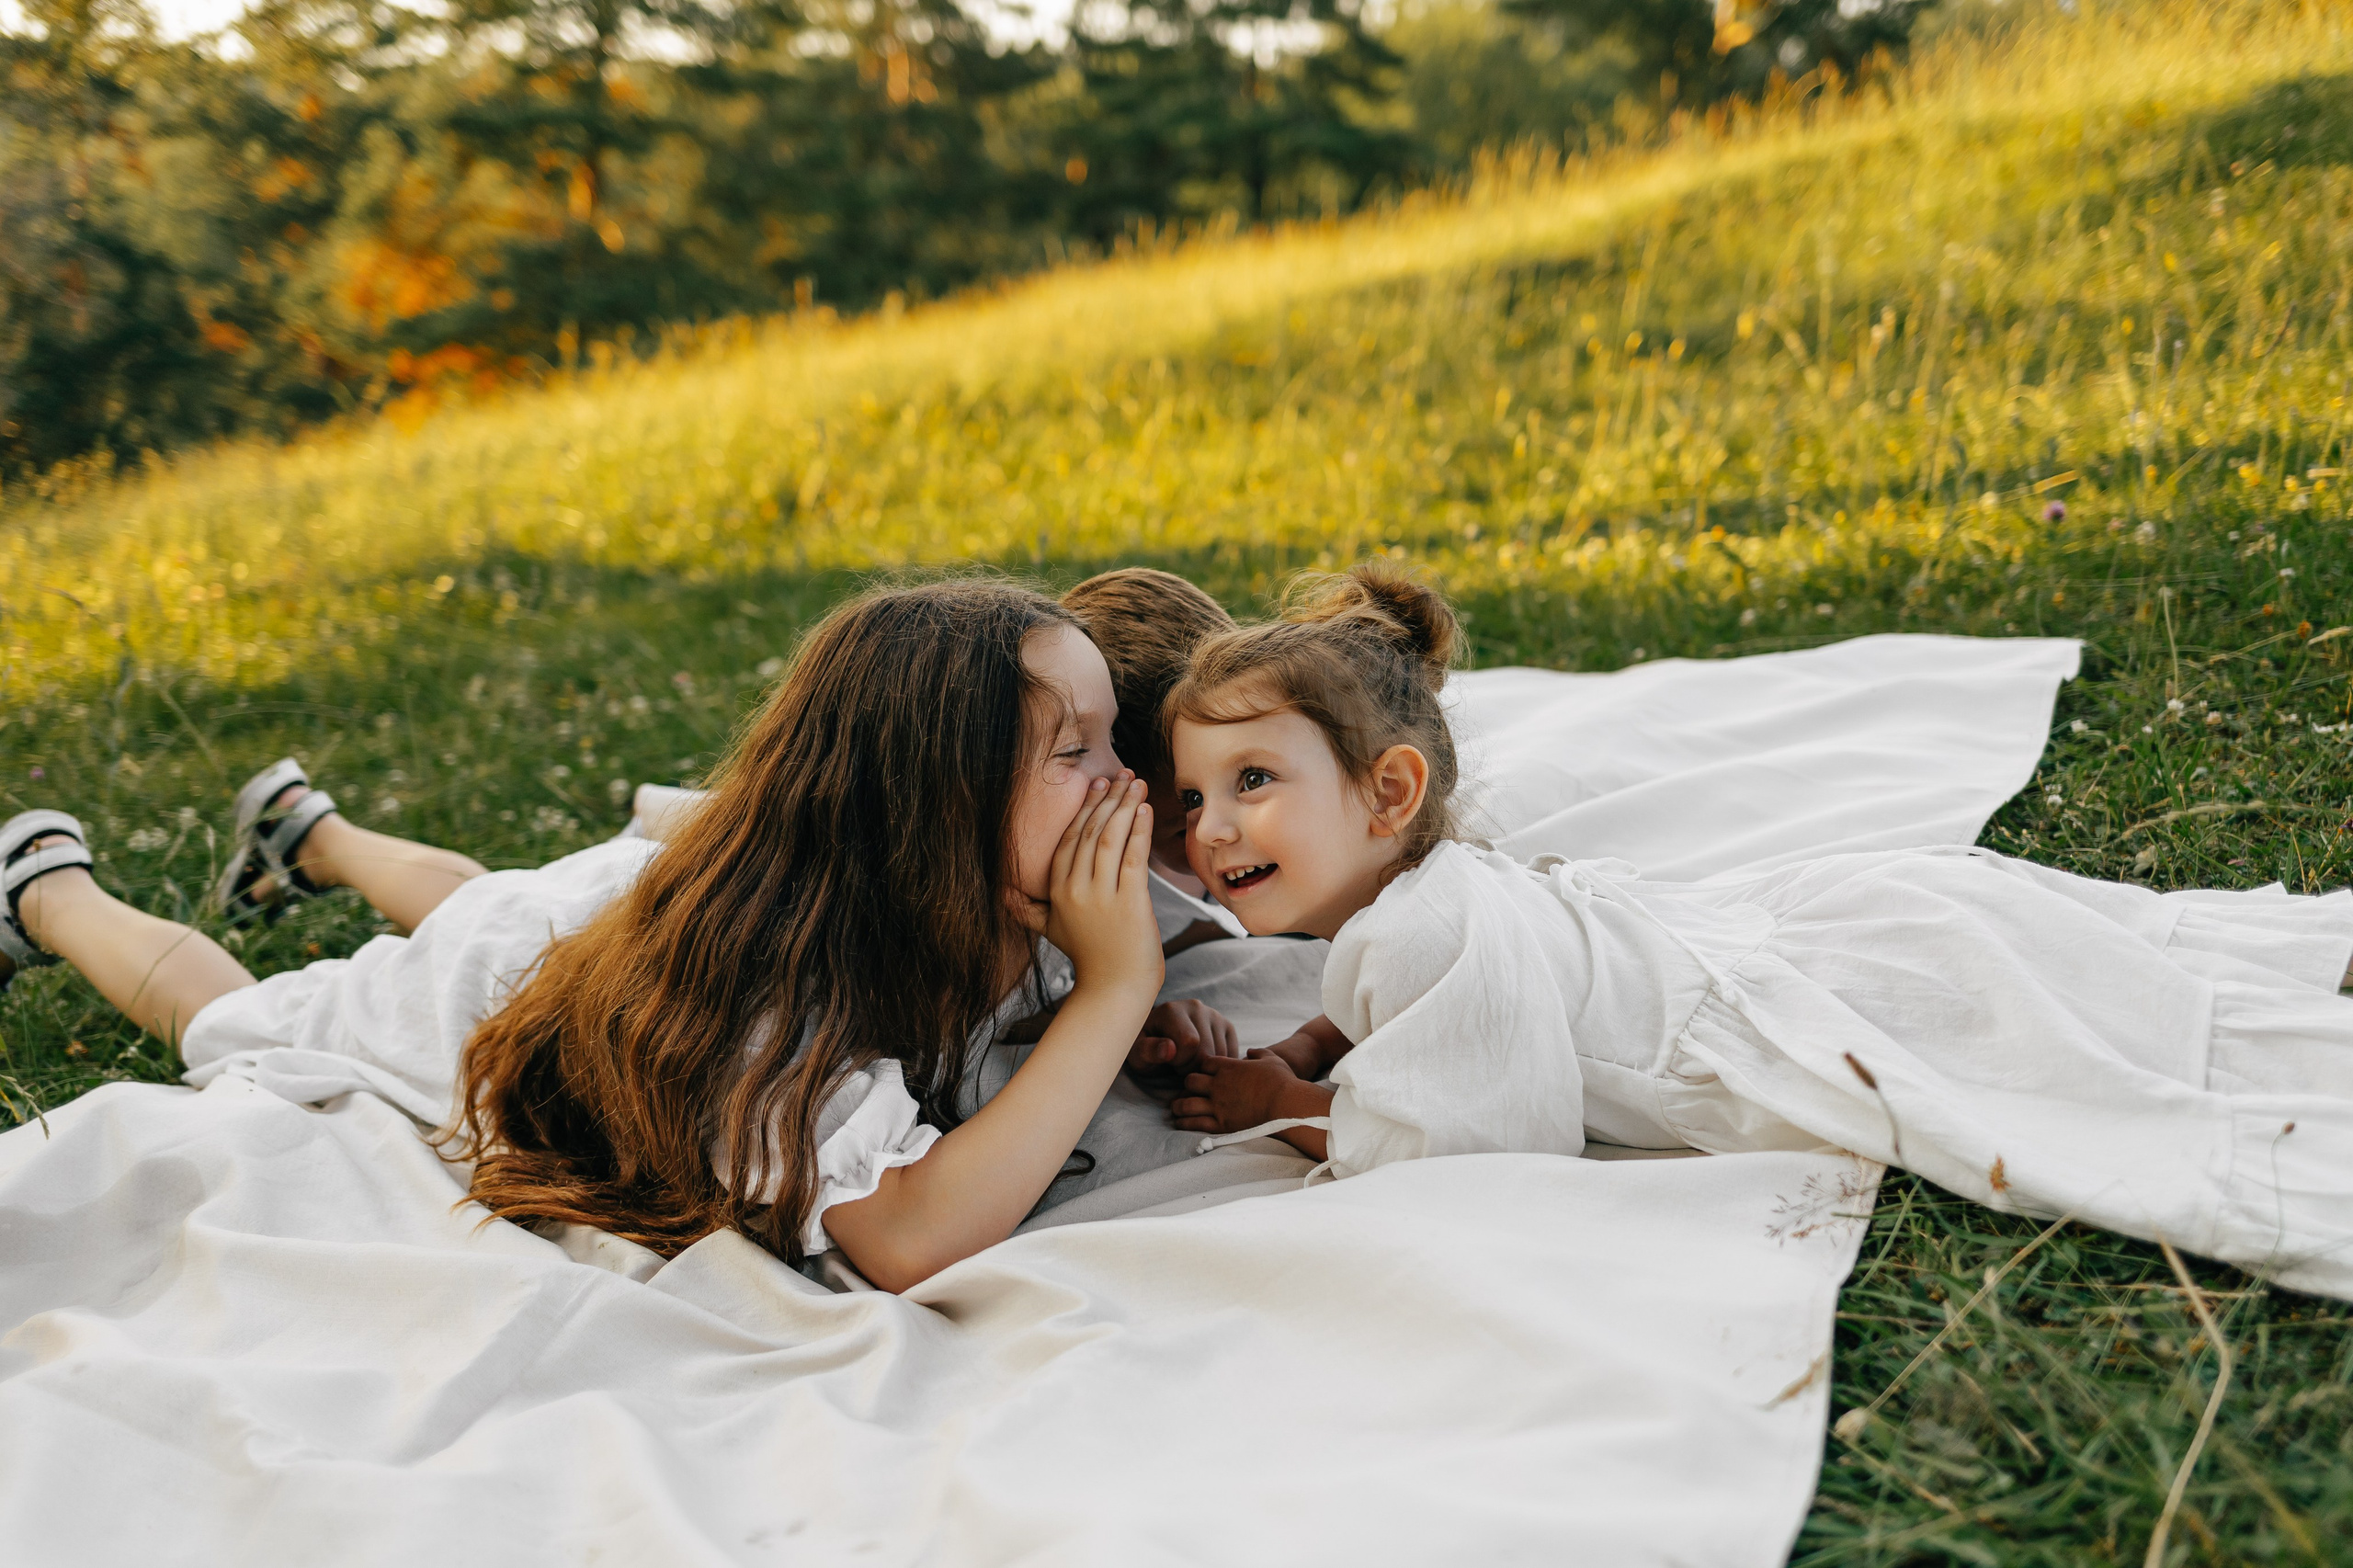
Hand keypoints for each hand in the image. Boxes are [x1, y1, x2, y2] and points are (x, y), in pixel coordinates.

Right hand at [1030, 773, 1162, 1001]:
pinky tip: (1144, 810)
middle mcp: (1075, 890)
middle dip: (1107, 799)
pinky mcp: (1129, 903)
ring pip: (1109, 838)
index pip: (1068, 839)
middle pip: (1089, 832)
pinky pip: (1132, 857)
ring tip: (1137, 783)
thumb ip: (1026, 909)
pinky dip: (1138, 830)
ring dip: (1124, 806)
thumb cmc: (1088, 958)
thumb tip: (1000, 895)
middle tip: (1122, 775)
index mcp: (1057, 891)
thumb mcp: (1050, 930)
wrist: (1114, 990)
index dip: (1084, 809)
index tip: (1097, 786)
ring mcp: (1102, 896)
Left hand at [1126, 999, 1240, 1077]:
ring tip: (1189, 1063)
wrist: (1158, 1041)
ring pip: (1222, 1054)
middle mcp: (1196, 1007)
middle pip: (1207, 1050)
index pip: (1190, 1042)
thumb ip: (1148, 1051)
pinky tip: (1202, 1063)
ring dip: (1206, 1068)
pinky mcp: (1226, 1025)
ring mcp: (1214, 1015)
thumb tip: (1169, 1049)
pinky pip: (1232, 1054)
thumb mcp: (1138, 1055)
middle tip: (1179, 1067)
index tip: (1169, 1063)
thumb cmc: (1146, 1050)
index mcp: (1171, 1010)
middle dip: (1193, 1067)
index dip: (1180, 1062)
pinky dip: (1219, 1065)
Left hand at [1170, 1050, 1303, 1133]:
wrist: (1287, 1106)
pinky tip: (1179, 1123)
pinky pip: (1195, 1124)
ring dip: (1179, 1105)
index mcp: (1229, 1067)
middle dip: (1188, 1084)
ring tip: (1176, 1108)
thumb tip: (1251, 1051)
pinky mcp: (1221, 1124)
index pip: (1204, 1063)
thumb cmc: (1283, 1081)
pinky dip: (1184, 1123)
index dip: (1203, 1067)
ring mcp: (1218, 1105)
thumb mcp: (1272, 1059)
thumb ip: (1259, 1053)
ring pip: (1187, 1103)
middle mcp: (1219, 1085)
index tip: (1205, 1072)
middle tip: (1188, 1089)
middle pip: (1190, 1081)